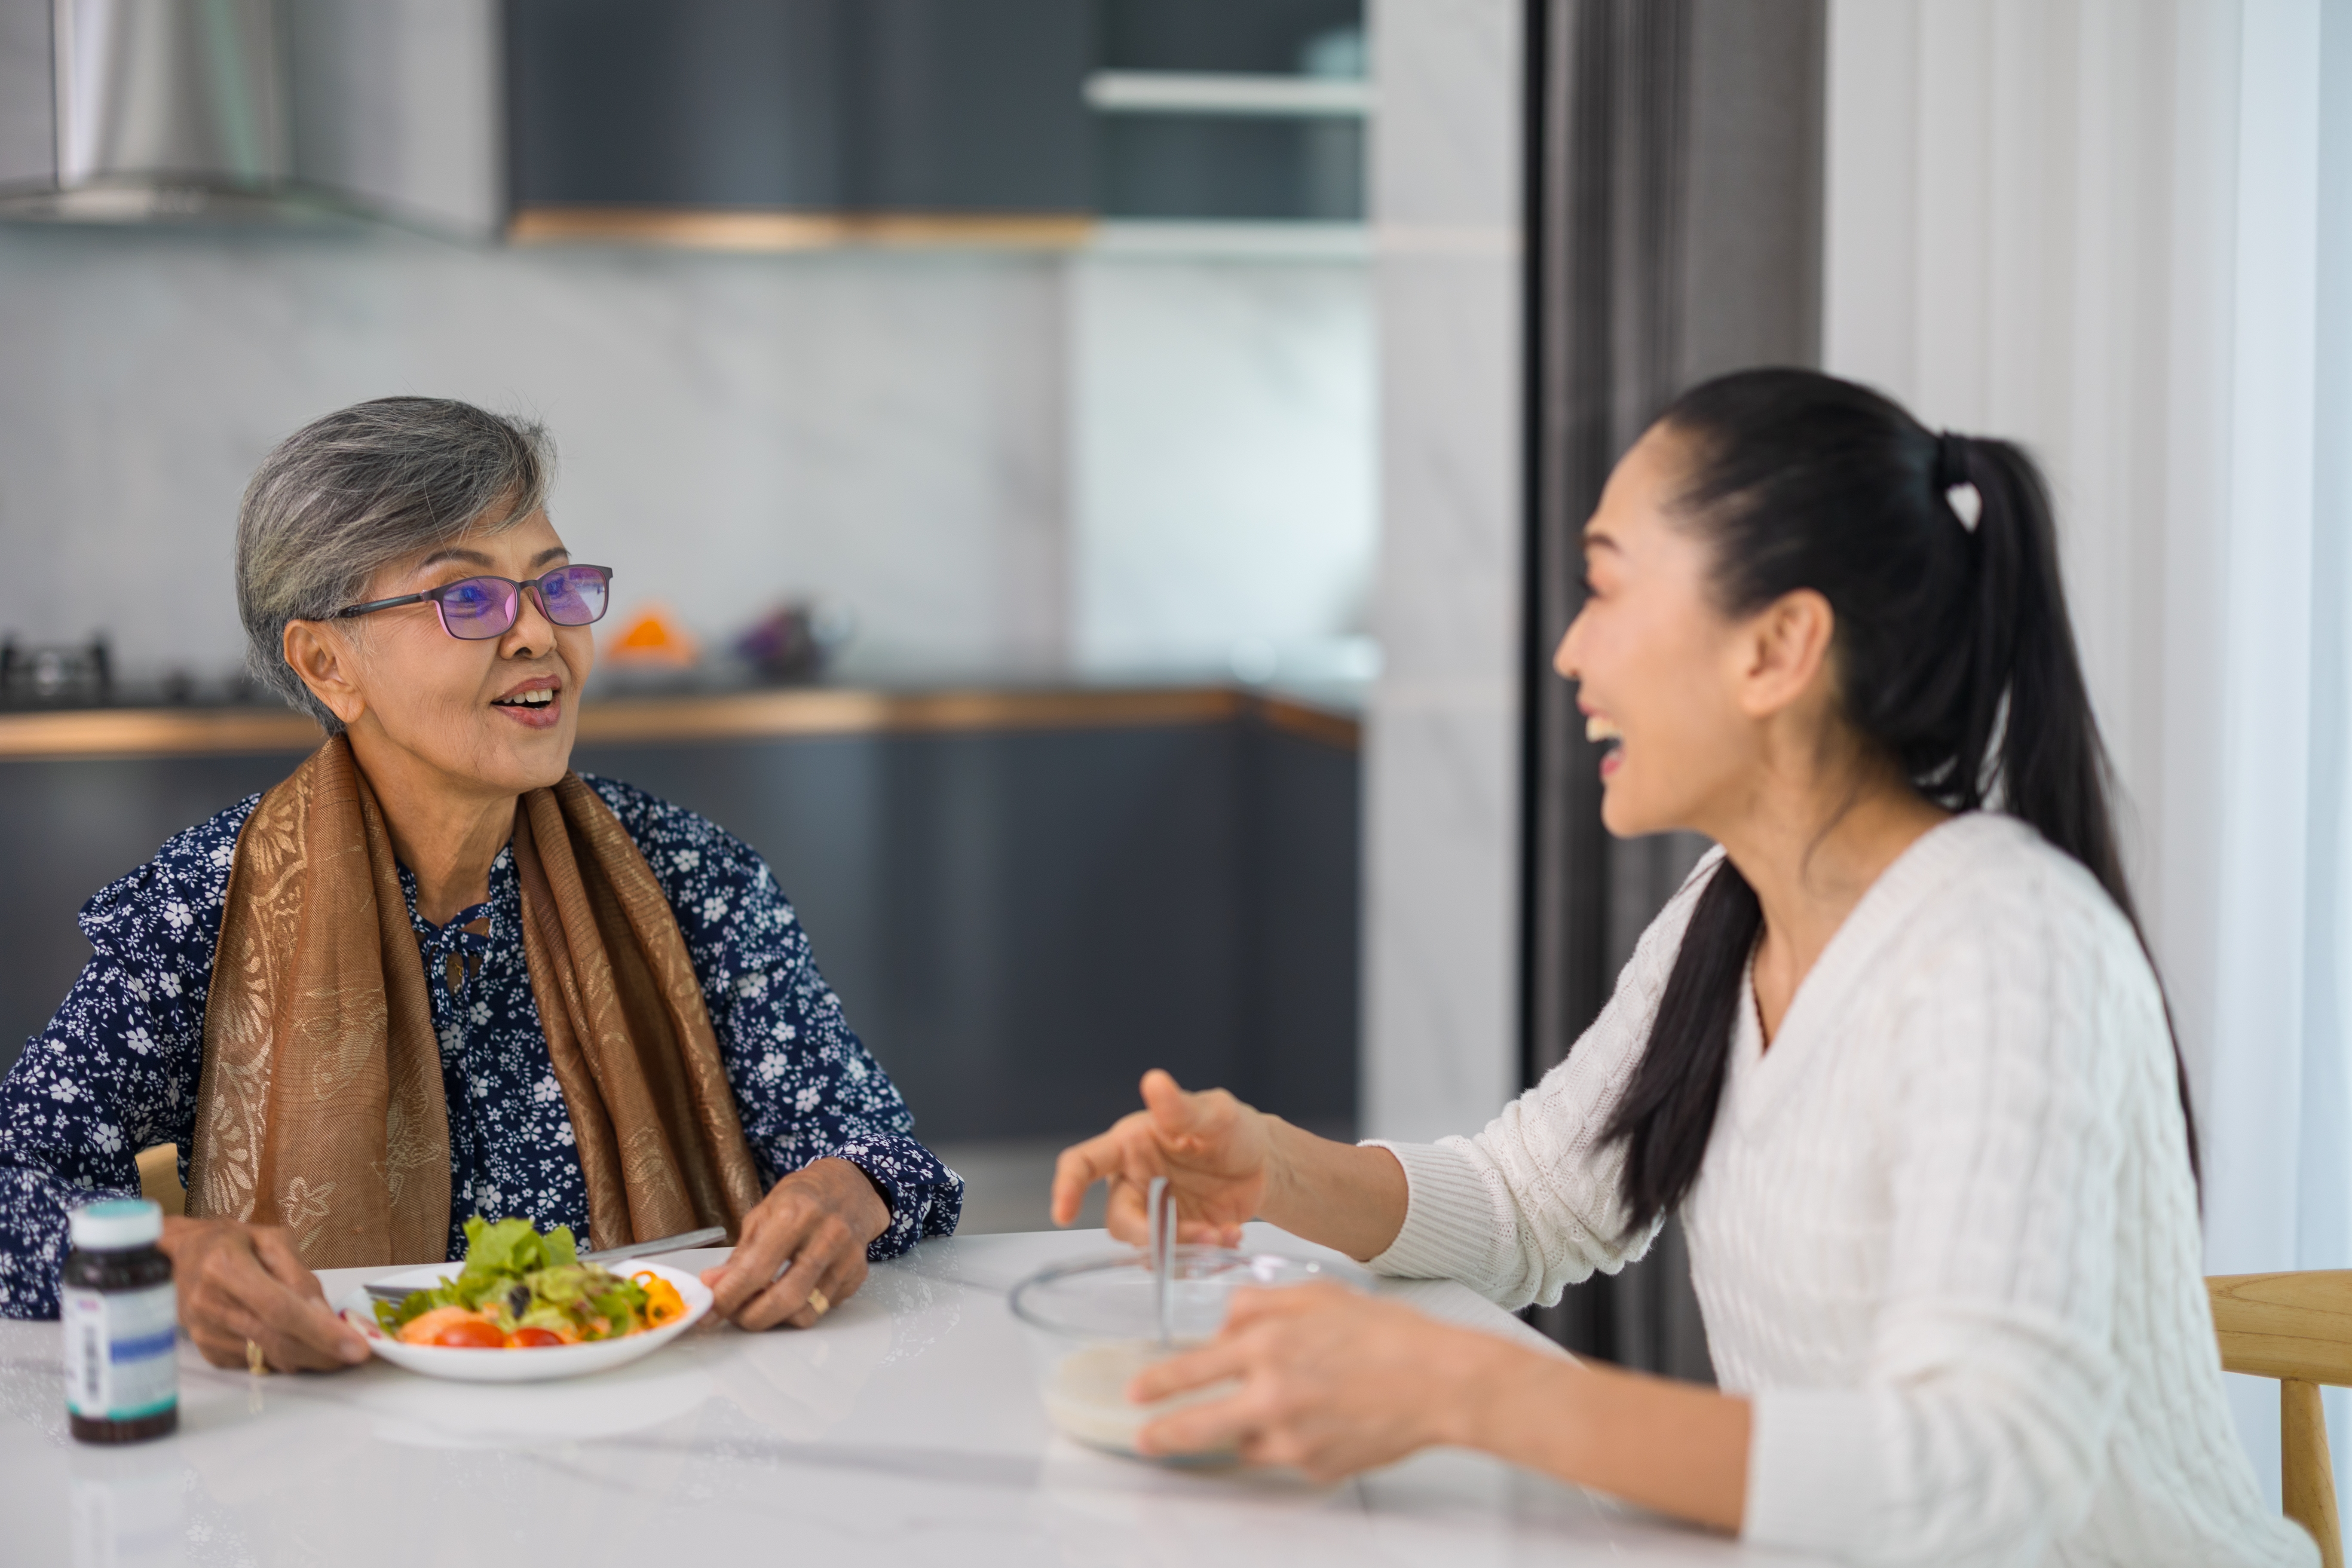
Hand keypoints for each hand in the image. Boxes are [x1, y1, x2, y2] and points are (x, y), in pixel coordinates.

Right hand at [158, 1216, 369, 1371]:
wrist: (178, 1257)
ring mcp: (204, 1331)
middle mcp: (209, 1303)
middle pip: (276, 1340)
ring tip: (329, 1344)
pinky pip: (255, 1361)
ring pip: (268, 1356)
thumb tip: (325, 1315)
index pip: (280, 1308)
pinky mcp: (206, 1350)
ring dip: (306, 1355)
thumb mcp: (271, 1239)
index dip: (320, 1331)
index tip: (355, 1348)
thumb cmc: (232, 1242)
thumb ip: (299, 1275)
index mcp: (225, 1266)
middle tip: (354, 1353)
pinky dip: (281, 1355)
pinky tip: (290, 1339)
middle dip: (322, 1352)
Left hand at [699, 1157, 889, 1330]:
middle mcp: (827, 1234)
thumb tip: (713, 1284)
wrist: (851, 1187)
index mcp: (797, 1213)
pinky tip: (792, 1290)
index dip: (727, 1297)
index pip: (756, 1269)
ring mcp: (847, 1256)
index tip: (710, 1311)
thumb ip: (740, 1254)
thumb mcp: (764, 1213)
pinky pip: (822, 1308)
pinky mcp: (858, 1273)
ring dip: (775, 1318)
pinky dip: (800, 1308)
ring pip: (806, 1312)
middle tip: (734, 1315)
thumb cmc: (803, 1197)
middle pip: (785, 1298)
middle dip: (751, 1317)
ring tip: (760, 1303)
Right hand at [1051, 1069, 1275, 1245]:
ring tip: (1222, 1235)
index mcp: (1129, 1147)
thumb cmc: (1229, 1127)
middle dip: (1151, 1236)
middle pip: (1120, 1220)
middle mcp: (1135, 1184)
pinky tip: (1232, 1235)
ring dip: (1183, 1250)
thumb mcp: (1214, 1113)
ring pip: (1150, 1247)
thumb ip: (1183, 1108)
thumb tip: (1155, 1081)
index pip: (1084, 1163)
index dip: (1067, 1187)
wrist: (1262, 1162)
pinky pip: (1180, 1259)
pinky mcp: (1181, 1238)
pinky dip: (1206, 1256)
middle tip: (1195, 1236)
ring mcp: (1157, 1214)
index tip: (1062, 1215)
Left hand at [1129, 1282, 1511, 1480]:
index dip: (1157, 1384)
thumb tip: (1222, 1326)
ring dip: (1242, 1432)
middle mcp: (1272, 1395)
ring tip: (1275, 1411)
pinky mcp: (1314, 1469)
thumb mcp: (1317, 1295)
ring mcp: (1293, 1439)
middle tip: (1146, 1437)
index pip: (1191, 1369)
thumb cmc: (1388, 1334)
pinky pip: (1282, 1457)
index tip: (1137, 1393)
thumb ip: (1259, 1305)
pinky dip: (1287, 1442)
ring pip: (1242, 1445)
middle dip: (1162, 1434)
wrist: (1441, 1383)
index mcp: (1269, 1345)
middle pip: (1195, 1427)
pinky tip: (1320, 1419)